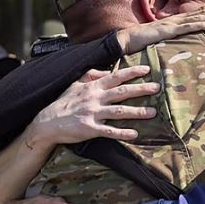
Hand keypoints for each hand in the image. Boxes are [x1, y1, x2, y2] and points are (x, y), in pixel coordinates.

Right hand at [28, 65, 159, 147]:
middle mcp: (95, 98)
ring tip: (152, 112)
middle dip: (141, 89)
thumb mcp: (75, 84)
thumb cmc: (63, 103)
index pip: (116, 76)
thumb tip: (106, 71)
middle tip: (157, 88)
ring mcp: (93, 114)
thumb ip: (91, 76)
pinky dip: (122, 132)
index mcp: (92, 87)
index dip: (132, 72)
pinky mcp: (90, 129)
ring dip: (137, 112)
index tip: (147, 69)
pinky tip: (134, 134)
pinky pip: (109, 131)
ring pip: (119, 111)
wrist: (47, 122)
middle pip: (122, 92)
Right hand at [116, 6, 204, 53]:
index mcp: (175, 21)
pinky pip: (188, 27)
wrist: (127, 40)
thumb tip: (183, 45)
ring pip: (198, 18)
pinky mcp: (168, 30)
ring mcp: (173, 23)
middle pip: (202, 14)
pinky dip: (202, 25)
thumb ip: (173, 40)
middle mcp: (176, 19)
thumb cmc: (142, 42)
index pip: (198, 15)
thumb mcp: (162, 40)